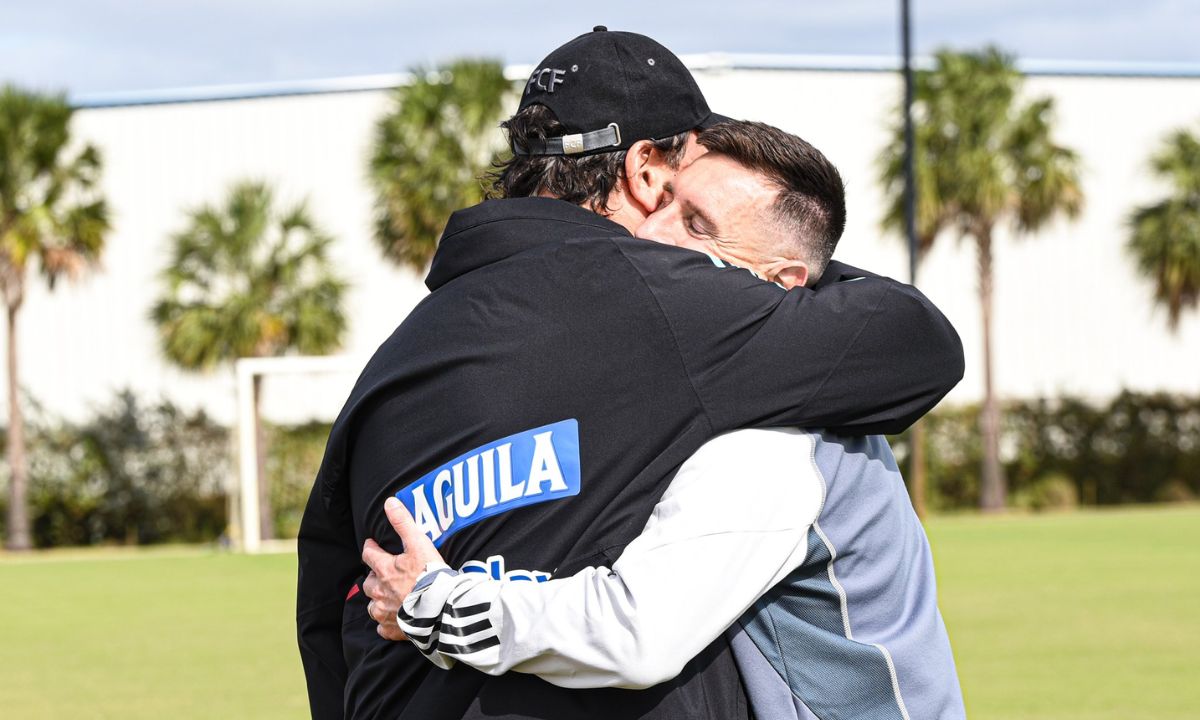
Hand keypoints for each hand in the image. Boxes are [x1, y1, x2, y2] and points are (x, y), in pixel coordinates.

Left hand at [361, 497, 446, 640]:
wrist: (441, 608)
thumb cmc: (430, 575)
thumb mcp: (419, 544)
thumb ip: (404, 523)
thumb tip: (389, 502)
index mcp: (385, 570)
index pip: (369, 555)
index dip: (370, 548)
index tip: (372, 544)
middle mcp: (380, 592)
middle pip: (368, 582)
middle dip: (373, 577)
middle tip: (382, 573)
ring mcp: (385, 612)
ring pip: (372, 606)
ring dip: (377, 600)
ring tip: (385, 597)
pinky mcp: (394, 629)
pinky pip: (382, 627)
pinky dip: (385, 623)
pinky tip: (391, 620)